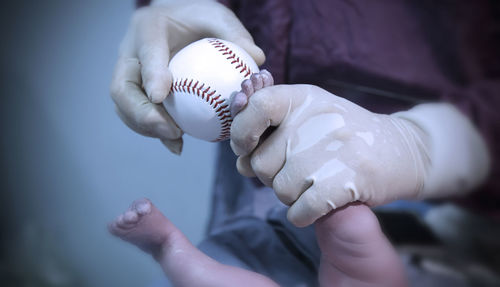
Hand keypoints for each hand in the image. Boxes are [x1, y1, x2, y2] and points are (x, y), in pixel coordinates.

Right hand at [110, 0, 264, 153]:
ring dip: (146, 127)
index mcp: (148, 28)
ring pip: (124, 106)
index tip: (162, 96)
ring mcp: (129, 74)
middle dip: (142, 113)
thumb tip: (257, 58)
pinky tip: (177, 144)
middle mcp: (130, 53)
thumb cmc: (199, 19)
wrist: (178, 22)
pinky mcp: (135, 92)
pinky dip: (154, 132)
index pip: (147, 52)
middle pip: (122, 87)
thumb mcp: (218, 17)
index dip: (151, 74)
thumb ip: (234, 34)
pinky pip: (137, 116)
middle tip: (171, 130)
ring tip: (175, 138)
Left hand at [230, 84, 430, 226]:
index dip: (241, 133)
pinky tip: (320, 204)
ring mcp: (331, 150)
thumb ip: (269, 128)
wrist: (401, 150)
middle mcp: (314, 119)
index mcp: (302, 98)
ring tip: (316, 182)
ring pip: (279, 190)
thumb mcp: (308, 114)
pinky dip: (304, 215)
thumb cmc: (342, 136)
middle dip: (271, 176)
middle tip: (298, 170)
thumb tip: (240, 161)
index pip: (255, 107)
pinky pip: (299, 211)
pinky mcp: (346, 180)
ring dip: (291, 196)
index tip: (247, 148)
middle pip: (260, 163)